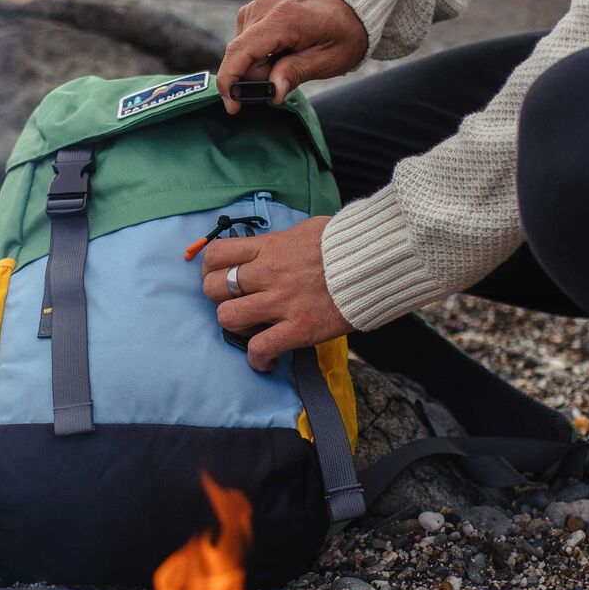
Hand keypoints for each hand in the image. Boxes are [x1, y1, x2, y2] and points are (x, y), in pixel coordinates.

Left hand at [200, 217, 352, 370]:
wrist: (378, 261)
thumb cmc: (348, 244)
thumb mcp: (309, 230)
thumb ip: (283, 242)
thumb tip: (273, 247)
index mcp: (269, 247)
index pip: (217, 254)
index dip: (210, 268)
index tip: (219, 276)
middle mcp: (268, 274)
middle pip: (214, 288)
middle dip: (218, 298)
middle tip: (235, 304)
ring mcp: (281, 302)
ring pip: (228, 318)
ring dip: (235, 326)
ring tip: (250, 329)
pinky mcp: (298, 328)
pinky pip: (260, 348)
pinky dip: (258, 358)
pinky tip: (266, 360)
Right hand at [216, 0, 368, 114]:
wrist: (348, 1)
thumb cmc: (344, 31)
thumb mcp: (330, 58)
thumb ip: (297, 72)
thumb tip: (273, 92)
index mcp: (283, 18)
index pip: (240, 52)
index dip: (230, 82)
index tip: (233, 107)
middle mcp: (262, 8)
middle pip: (240, 56)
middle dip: (257, 78)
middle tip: (288, 78)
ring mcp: (256, 7)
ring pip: (241, 52)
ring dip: (260, 67)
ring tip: (289, 60)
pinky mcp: (253, 11)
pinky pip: (245, 44)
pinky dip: (259, 56)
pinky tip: (281, 53)